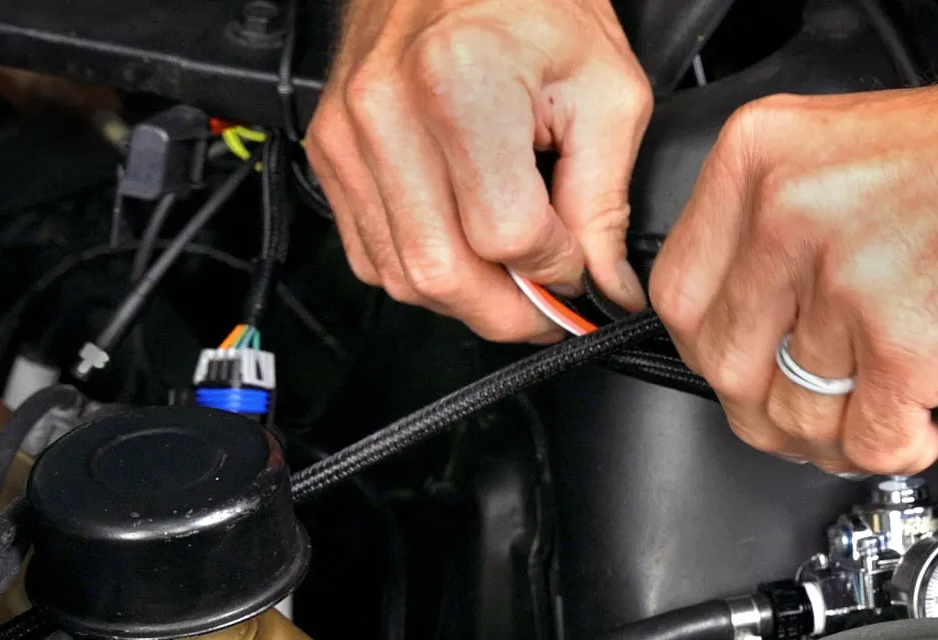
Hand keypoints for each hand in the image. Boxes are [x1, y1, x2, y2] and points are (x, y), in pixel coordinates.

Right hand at [307, 0, 651, 340]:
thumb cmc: (534, 2)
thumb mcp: (607, 92)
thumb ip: (604, 203)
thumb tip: (604, 285)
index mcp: (462, 85)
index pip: (507, 237)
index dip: (556, 269)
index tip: (581, 267)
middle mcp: (388, 111)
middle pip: (442, 273)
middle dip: (508, 311)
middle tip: (550, 307)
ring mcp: (348, 134)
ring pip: (401, 277)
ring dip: (465, 299)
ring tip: (512, 277)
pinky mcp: (330, 151)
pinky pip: (369, 254)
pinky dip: (422, 270)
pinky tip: (464, 247)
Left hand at [649, 60, 937, 474]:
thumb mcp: (839, 152)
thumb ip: (770, 229)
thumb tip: (742, 327)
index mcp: (760, 160)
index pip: (680, 294)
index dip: (711, 351)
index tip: (747, 366)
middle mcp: (790, 214)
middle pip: (725, 366)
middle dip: (766, 409)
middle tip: (808, 413)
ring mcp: (846, 281)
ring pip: (794, 414)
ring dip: (832, 439)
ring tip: (872, 417)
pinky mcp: (907, 344)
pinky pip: (866, 440)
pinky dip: (892, 451)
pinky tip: (917, 425)